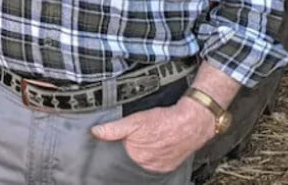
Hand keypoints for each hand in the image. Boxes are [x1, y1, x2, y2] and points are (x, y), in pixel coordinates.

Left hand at [91, 97, 214, 172]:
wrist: (191, 123)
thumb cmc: (165, 120)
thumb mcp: (135, 120)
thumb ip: (114, 128)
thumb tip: (96, 132)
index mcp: (136, 156)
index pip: (119, 156)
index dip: (117, 148)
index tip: (118, 143)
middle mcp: (147, 164)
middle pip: (131, 159)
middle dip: (130, 150)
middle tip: (135, 138)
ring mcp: (159, 166)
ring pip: (144, 161)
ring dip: (142, 153)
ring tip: (147, 140)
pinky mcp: (168, 166)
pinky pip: (156, 162)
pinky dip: (154, 155)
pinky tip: (155, 145)